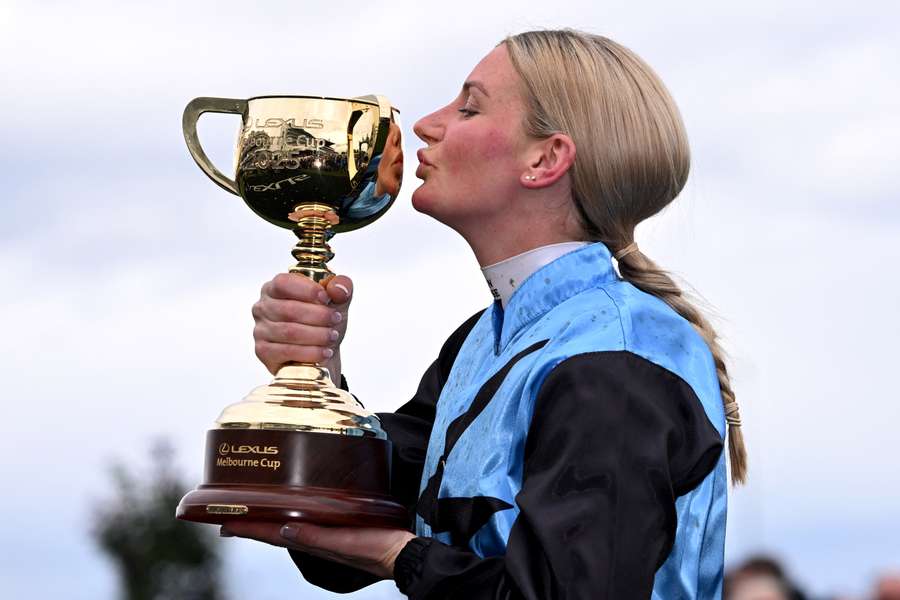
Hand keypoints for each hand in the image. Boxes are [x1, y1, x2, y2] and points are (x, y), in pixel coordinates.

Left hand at [220, 521, 416, 579]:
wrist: (402, 552)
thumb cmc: (376, 549)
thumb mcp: (344, 544)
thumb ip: (316, 538)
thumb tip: (284, 529)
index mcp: (312, 542)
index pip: (271, 534)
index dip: (248, 528)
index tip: (223, 523)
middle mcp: (314, 538)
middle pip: (274, 530)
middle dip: (252, 523)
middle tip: (229, 514)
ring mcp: (325, 533)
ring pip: (288, 525)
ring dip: (269, 519)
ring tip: (253, 510)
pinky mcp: (338, 526)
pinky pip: (307, 520)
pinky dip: (292, 515)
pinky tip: (294, 509)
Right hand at [252, 273, 353, 379]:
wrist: (321, 354)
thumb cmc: (322, 322)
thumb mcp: (337, 301)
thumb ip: (341, 287)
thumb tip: (339, 288)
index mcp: (274, 288)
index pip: (283, 283)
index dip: (306, 290)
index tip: (326, 298)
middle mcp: (262, 307)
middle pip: (289, 310)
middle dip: (317, 315)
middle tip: (336, 320)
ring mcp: (260, 330)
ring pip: (289, 332)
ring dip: (316, 335)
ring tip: (332, 336)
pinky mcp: (263, 351)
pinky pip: (287, 351)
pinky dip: (310, 352)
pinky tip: (324, 352)